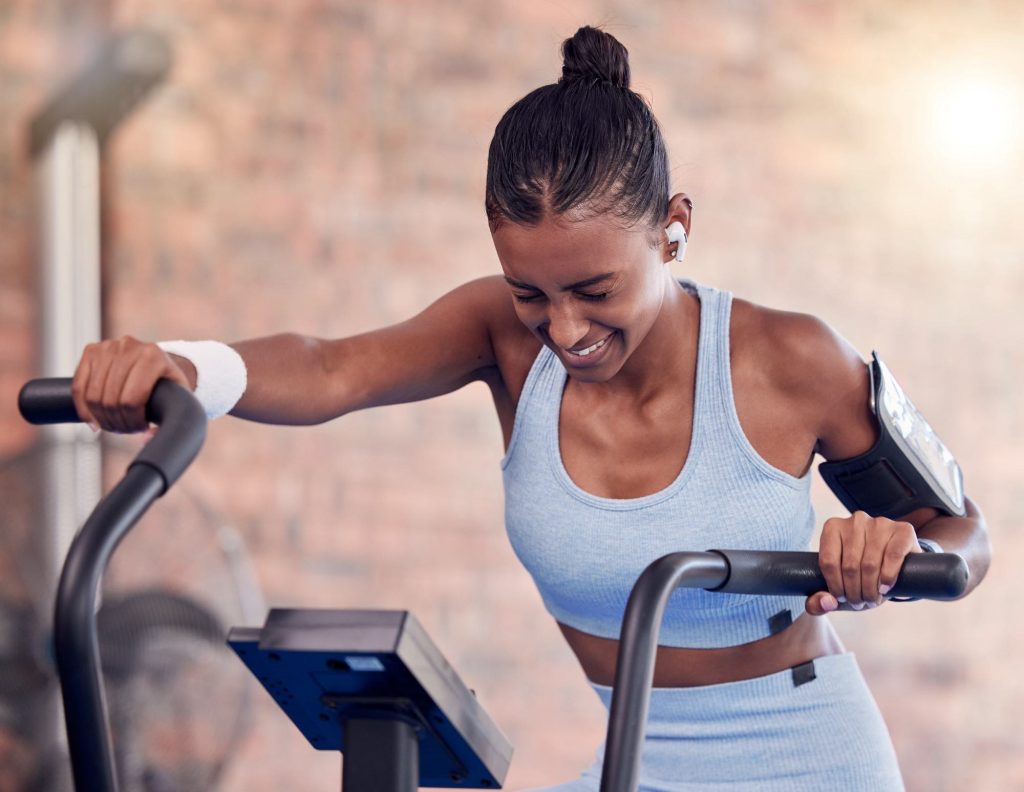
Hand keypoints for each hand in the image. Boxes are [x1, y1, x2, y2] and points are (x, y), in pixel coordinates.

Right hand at [71, 336, 191, 433]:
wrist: (158, 359)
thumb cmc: (168, 382)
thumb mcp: (179, 397)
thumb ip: (170, 421)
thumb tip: (147, 438)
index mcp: (153, 356)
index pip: (132, 399)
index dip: (133, 421)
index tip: (140, 428)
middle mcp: (128, 347)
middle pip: (111, 399)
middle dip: (117, 422)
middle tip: (126, 429)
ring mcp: (107, 347)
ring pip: (93, 395)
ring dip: (101, 418)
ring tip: (114, 425)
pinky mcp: (91, 351)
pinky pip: (79, 387)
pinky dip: (83, 409)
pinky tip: (94, 421)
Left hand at [805, 511, 921, 614]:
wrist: (899, 560)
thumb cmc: (862, 572)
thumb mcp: (839, 582)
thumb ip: (820, 598)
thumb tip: (827, 602)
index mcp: (833, 527)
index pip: (828, 562)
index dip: (834, 586)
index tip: (841, 598)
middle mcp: (856, 520)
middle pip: (849, 565)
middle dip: (854, 591)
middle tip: (859, 603)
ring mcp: (880, 523)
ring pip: (870, 564)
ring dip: (870, 589)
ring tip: (871, 600)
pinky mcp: (903, 530)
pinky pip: (892, 556)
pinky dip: (888, 577)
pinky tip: (885, 588)